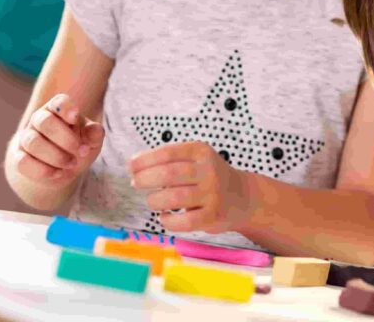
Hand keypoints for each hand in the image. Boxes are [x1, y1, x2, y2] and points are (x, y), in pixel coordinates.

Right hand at [12, 94, 104, 186]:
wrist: (62, 168)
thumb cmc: (79, 147)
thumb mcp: (91, 140)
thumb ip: (94, 134)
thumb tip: (96, 130)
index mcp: (58, 109)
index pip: (58, 101)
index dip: (65, 108)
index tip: (75, 118)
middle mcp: (39, 120)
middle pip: (44, 121)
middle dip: (65, 139)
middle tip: (81, 151)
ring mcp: (26, 138)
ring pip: (33, 142)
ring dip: (56, 156)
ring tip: (72, 164)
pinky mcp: (18, 157)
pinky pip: (23, 162)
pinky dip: (42, 170)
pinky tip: (58, 173)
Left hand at [128, 141, 251, 234]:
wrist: (242, 197)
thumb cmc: (210, 177)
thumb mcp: (197, 159)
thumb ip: (170, 160)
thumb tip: (135, 166)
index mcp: (201, 152)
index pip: (168, 153)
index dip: (145, 160)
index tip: (131, 166)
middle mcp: (209, 171)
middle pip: (169, 174)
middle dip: (145, 179)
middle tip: (135, 183)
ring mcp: (212, 194)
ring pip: (173, 198)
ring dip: (154, 200)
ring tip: (152, 200)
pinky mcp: (212, 216)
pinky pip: (183, 221)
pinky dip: (167, 220)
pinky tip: (164, 217)